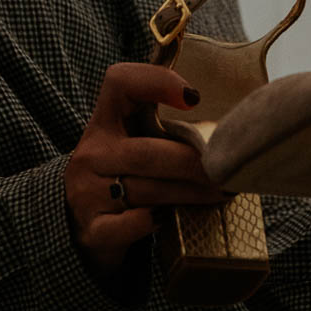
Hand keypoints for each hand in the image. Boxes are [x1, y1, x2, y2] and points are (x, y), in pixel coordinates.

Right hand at [65, 62, 229, 282]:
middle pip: (148, 152)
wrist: (81, 225)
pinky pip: (129, 225)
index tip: (193, 97)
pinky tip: (173, 220)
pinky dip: (153, 223)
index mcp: (105, 123)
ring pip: (146, 190)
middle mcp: (92, 154)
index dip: (156, 81)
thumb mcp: (132, 143)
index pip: (119, 83)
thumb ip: (164, 125)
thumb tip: (228, 117)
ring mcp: (87, 192)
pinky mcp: (93, 229)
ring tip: (222, 195)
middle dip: (194, 164)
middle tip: (229, 173)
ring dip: (190, 194)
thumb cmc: (124, 176)